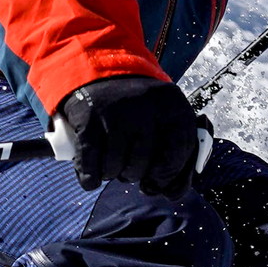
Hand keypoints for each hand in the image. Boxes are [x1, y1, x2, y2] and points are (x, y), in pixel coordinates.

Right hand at [57, 75, 202, 196]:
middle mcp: (145, 107)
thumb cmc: (139, 109)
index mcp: (172, 106)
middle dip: (135, 174)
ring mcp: (116, 113)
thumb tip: (173, 194)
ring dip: (112, 174)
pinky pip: (91, 166)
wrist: (101, 72)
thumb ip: (178, 154)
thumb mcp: (166, 119)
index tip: (157, 181)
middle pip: (144, 165)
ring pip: (116, 168)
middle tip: (129, 167)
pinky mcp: (88, 119)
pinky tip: (92, 178)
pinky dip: (90, 178)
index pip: (179, 152)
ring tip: (111, 164)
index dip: (169, 174)